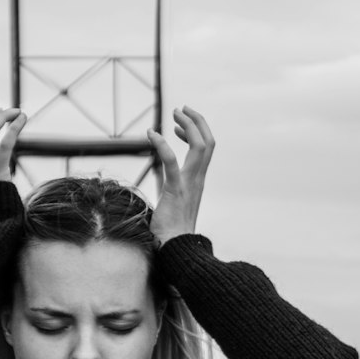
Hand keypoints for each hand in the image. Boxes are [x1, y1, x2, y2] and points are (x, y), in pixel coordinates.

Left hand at [147, 106, 214, 244]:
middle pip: (208, 142)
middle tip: (181, 109)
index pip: (206, 149)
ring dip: (188, 125)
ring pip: (199, 147)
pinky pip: (172, 162)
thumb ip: (176, 190)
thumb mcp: (177, 203)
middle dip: (197, 121)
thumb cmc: (172, 231)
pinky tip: (151, 134)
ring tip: (175, 113)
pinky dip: (162, 144)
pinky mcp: (175, 190)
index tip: (179, 126)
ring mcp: (189, 184)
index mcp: (198, 181)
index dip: (197, 132)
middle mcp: (198, 180)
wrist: (175, 250)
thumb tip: (167, 186)